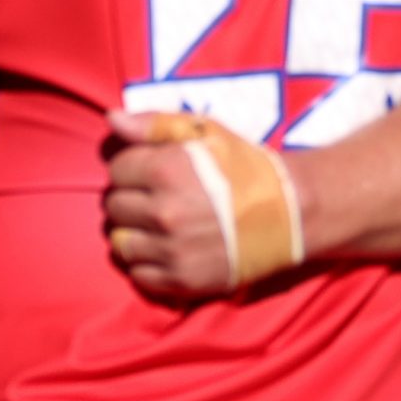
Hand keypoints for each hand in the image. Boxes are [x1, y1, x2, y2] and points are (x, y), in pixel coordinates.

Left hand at [103, 111, 236, 296]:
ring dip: (132, 232)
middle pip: (113, 207)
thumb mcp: (205, 131)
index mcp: (165, 170)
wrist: (290, 213)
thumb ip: (153, 124)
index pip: (116, 169)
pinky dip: (145, 263)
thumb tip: (111, 120)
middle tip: (154, 197)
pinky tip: (163, 249)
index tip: (151, 170)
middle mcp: (163, 212)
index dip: (131, 166)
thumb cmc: (245, 167)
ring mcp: (172, 250)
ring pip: (120, 243)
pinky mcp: (183, 281)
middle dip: (129, 198)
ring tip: (155, 225)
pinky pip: (139, 276)